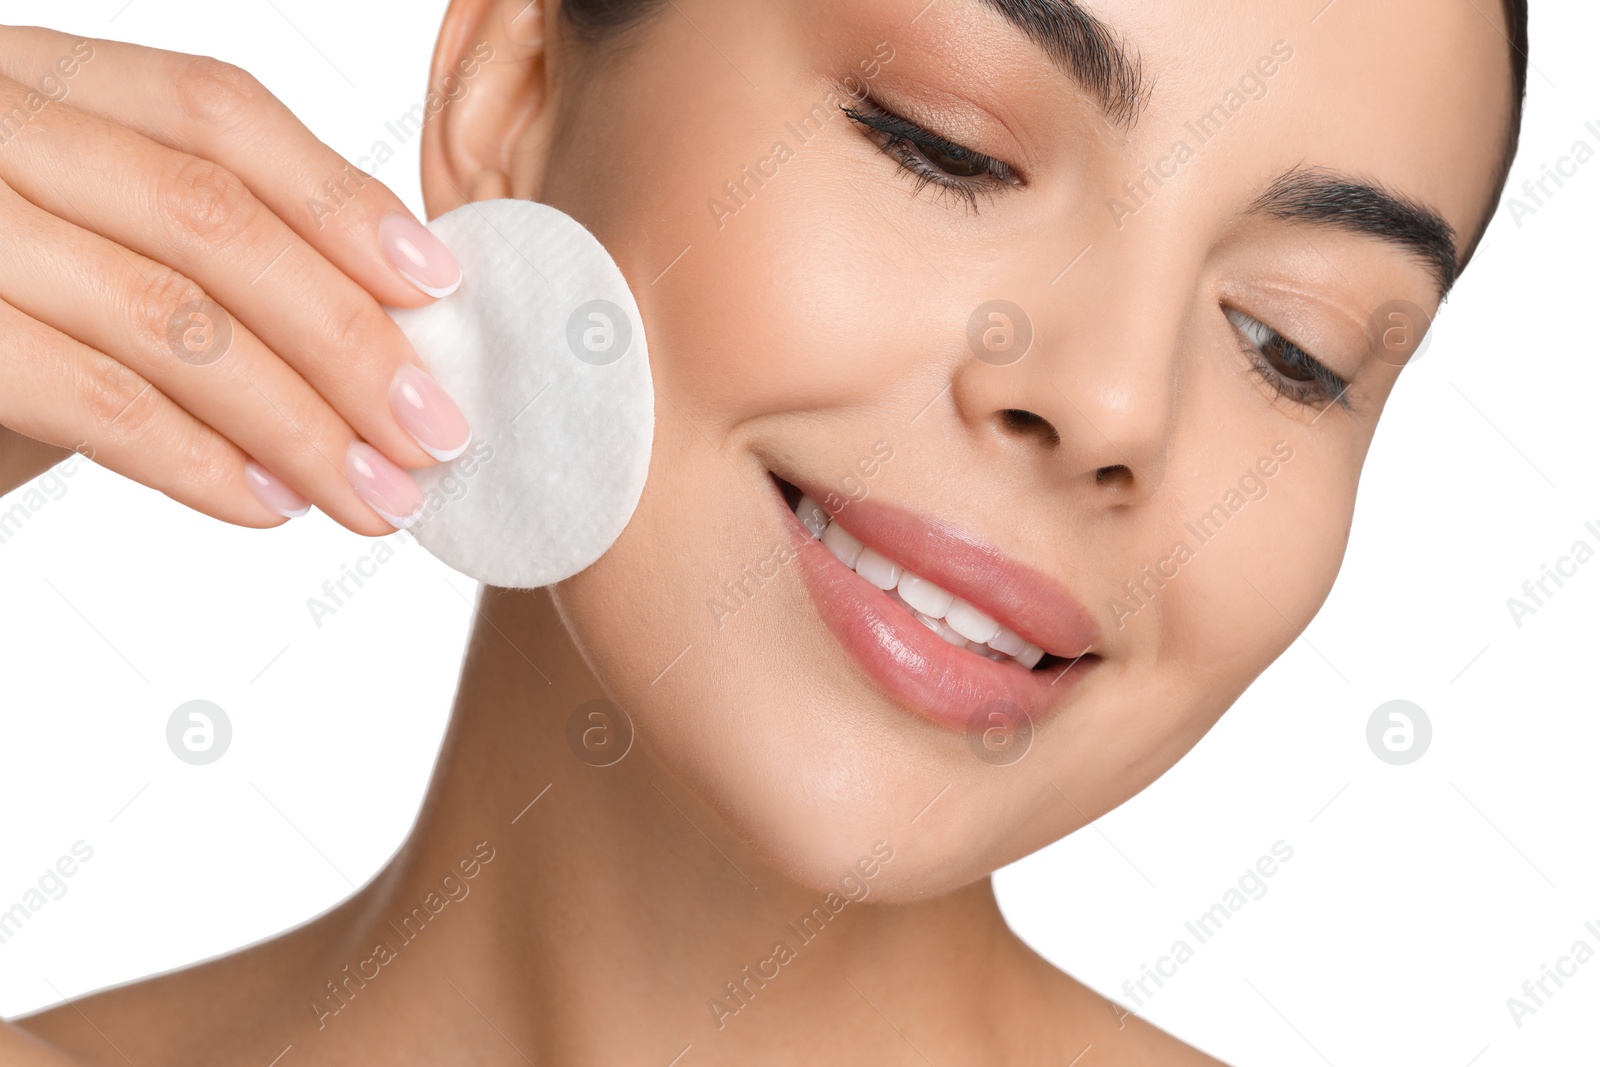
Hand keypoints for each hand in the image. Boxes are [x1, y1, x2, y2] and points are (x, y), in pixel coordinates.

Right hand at [0, 26, 471, 533]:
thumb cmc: (10, 312)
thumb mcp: (100, 244)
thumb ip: (212, 255)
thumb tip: (395, 328)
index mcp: (47, 80)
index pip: (217, 112)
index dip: (341, 200)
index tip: (439, 290)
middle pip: (210, 218)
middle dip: (346, 338)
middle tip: (432, 433)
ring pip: (164, 315)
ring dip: (296, 423)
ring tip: (373, 493)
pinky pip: (91, 399)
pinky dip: (198, 461)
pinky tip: (271, 505)